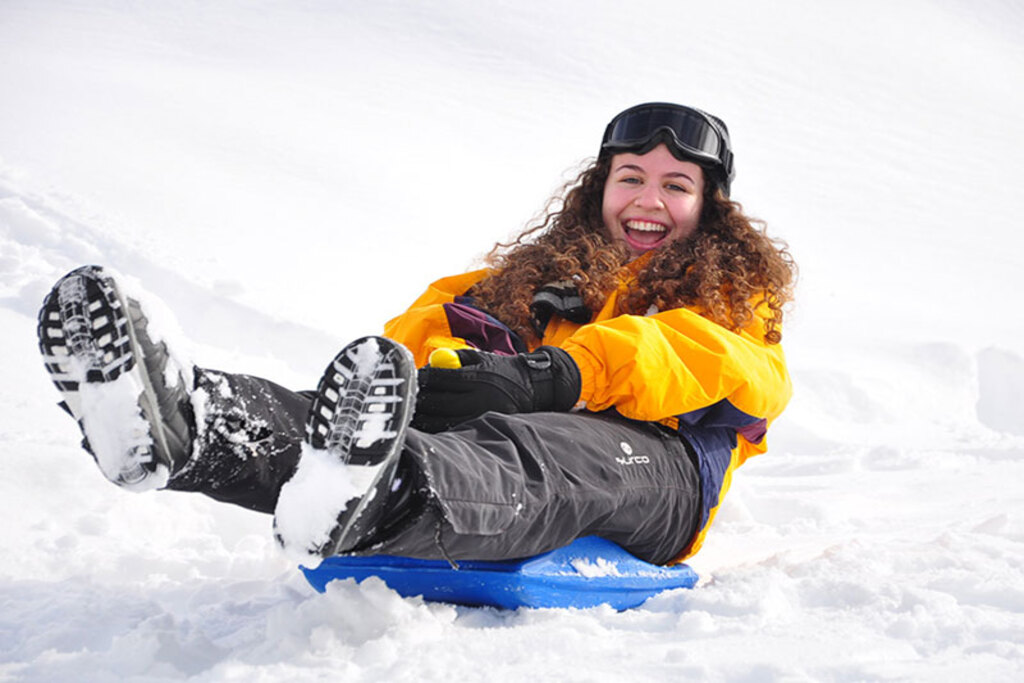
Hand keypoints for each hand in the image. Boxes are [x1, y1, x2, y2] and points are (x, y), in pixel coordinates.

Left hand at [413, 347, 580, 431]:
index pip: (437, 379)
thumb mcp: (480, 358)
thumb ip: (453, 359)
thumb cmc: (501, 370)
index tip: (412, 379)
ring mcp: (481, 416)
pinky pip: (454, 431)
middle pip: (436, 403)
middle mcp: (478, 398)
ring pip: (442, 422)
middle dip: (417, 401)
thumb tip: (426, 364)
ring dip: (423, 420)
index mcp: (475, 376)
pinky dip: (440, 428)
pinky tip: (431, 425)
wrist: (533, 388)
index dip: (420, 379)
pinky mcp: (484, 428)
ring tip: (413, 416)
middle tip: (406, 399)